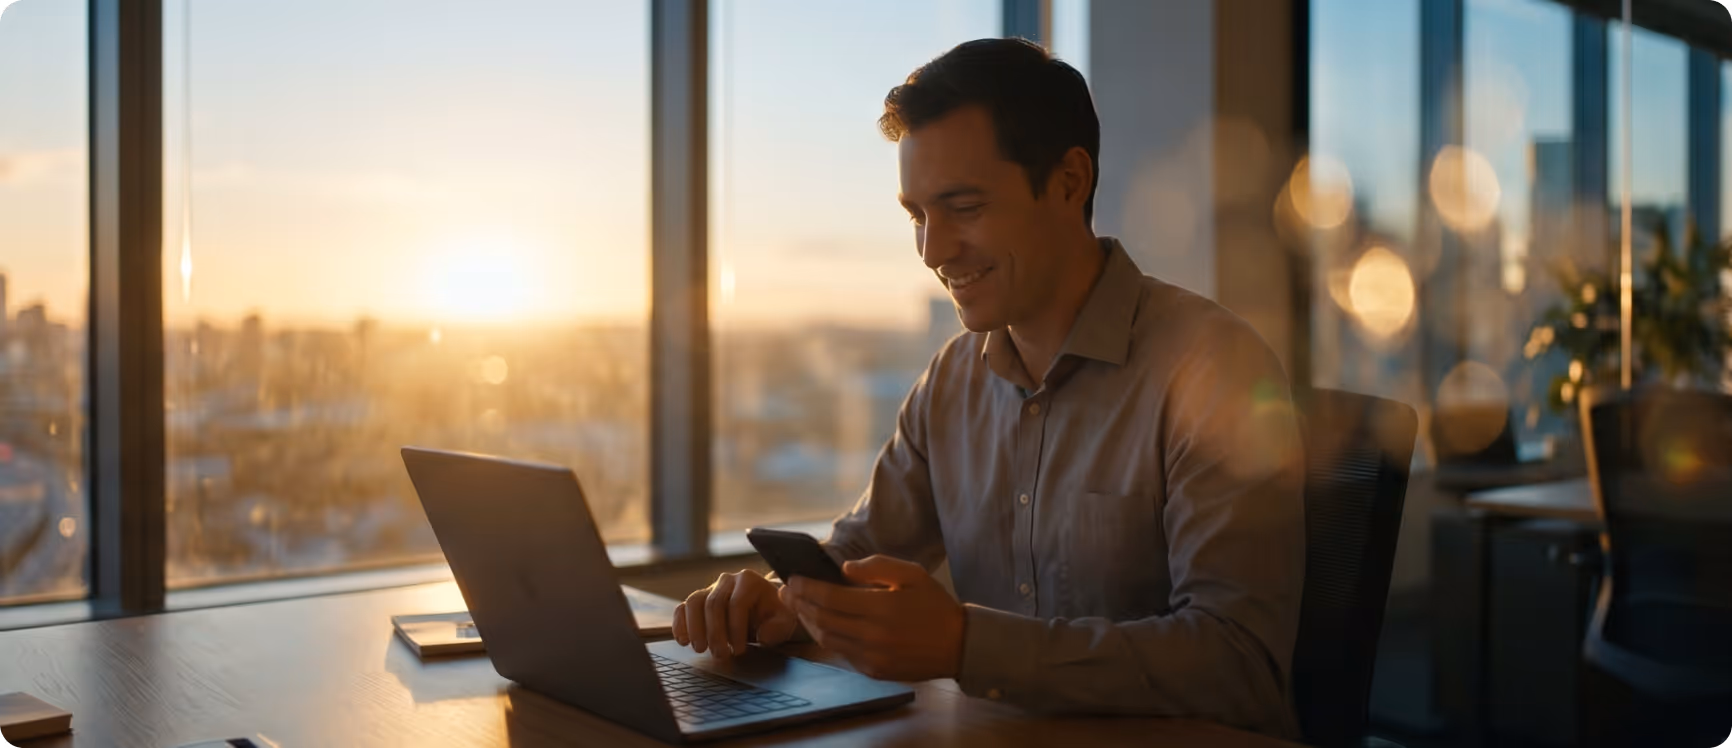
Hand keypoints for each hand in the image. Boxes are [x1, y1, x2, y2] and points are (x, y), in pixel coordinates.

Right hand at [672, 569, 798, 658]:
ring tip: (700, 649)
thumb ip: (778, 627)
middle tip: (720, 655)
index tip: (739, 651)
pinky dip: (680, 623)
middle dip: (715, 633)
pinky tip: (683, 641)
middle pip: (713, 604)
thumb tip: (763, 636)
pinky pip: (683, 607)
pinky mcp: (699, 600)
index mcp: (749, 581)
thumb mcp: (785, 620)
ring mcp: (710, 588)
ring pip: (693, 602)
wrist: (766, 608)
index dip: (736, 629)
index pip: (737, 604)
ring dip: (694, 628)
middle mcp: (728, 580)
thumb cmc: (775, 614)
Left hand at [780, 554, 964, 681]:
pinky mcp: (874, 671)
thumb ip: (876, 567)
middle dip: (800, 604)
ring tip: (800, 608)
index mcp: (882, 607)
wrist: (959, 645)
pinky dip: (828, 639)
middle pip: (822, 619)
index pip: (830, 597)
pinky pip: (842, 654)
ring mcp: (872, 657)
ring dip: (810, 623)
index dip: (807, 588)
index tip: (792, 579)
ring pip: (827, 640)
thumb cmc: (934, 605)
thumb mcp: (912, 574)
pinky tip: (824, 627)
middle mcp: (873, 635)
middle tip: (786, 593)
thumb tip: (843, 570)